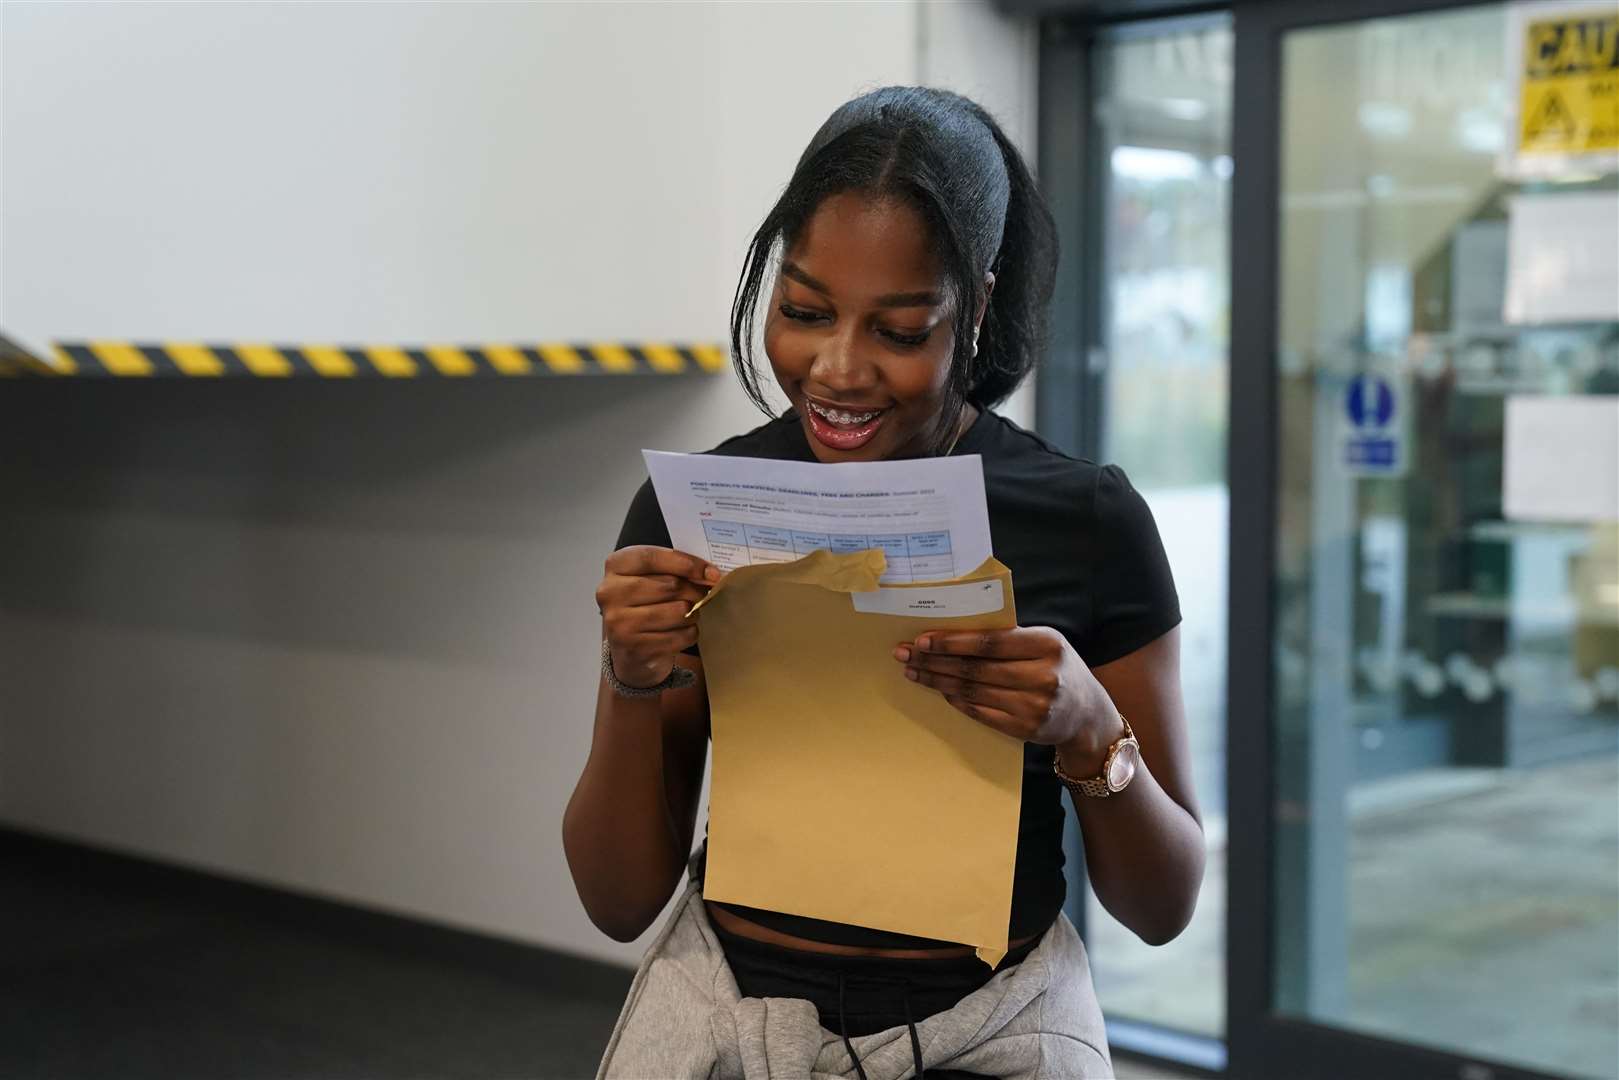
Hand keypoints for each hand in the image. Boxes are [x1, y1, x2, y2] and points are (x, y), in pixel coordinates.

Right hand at [596, 546, 721, 688]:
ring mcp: (619, 622)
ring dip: (693, 613)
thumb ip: (674, 568)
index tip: (711, 572)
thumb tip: (711, 574)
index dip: (686, 563)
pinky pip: (679, 636)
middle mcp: (610, 593)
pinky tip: (683, 630)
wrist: (628, 645)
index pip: (652, 558)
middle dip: (695, 590)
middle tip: (703, 595)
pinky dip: (689, 633)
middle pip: (669, 585)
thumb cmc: (644, 602)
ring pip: (678, 611)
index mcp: (615, 566)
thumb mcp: (651, 576)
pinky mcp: (634, 647)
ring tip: (689, 613)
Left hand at [893, 627, 1122, 764]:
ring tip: (914, 672)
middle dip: (935, 661)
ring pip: (972, 691)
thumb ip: (1008, 637)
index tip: (922, 640)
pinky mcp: (1023, 729)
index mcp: (1047, 645)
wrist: (1087, 713)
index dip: (952, 642)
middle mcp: (1042, 676)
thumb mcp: (1045, 643)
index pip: (989, 642)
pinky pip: (979, 712)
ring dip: (938, 682)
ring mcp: (1033, 706)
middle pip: (975, 668)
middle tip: (906, 654)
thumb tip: (951, 632)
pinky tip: (940, 691)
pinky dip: (956, 700)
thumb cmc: (1057, 667)